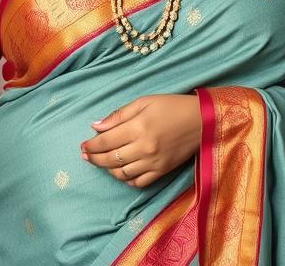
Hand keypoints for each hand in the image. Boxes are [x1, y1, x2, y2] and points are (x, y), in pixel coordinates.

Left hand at [80, 93, 201, 188]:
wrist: (202, 120)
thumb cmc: (172, 106)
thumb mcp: (145, 101)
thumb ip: (119, 115)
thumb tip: (96, 126)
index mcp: (138, 128)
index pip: (106, 141)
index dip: (91, 145)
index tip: (82, 146)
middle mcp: (144, 148)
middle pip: (110, 159)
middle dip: (94, 158)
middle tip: (86, 156)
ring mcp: (153, 162)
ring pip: (122, 173)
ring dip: (108, 169)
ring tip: (102, 162)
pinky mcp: (162, 171)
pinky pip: (138, 182)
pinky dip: (126, 179)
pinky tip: (121, 172)